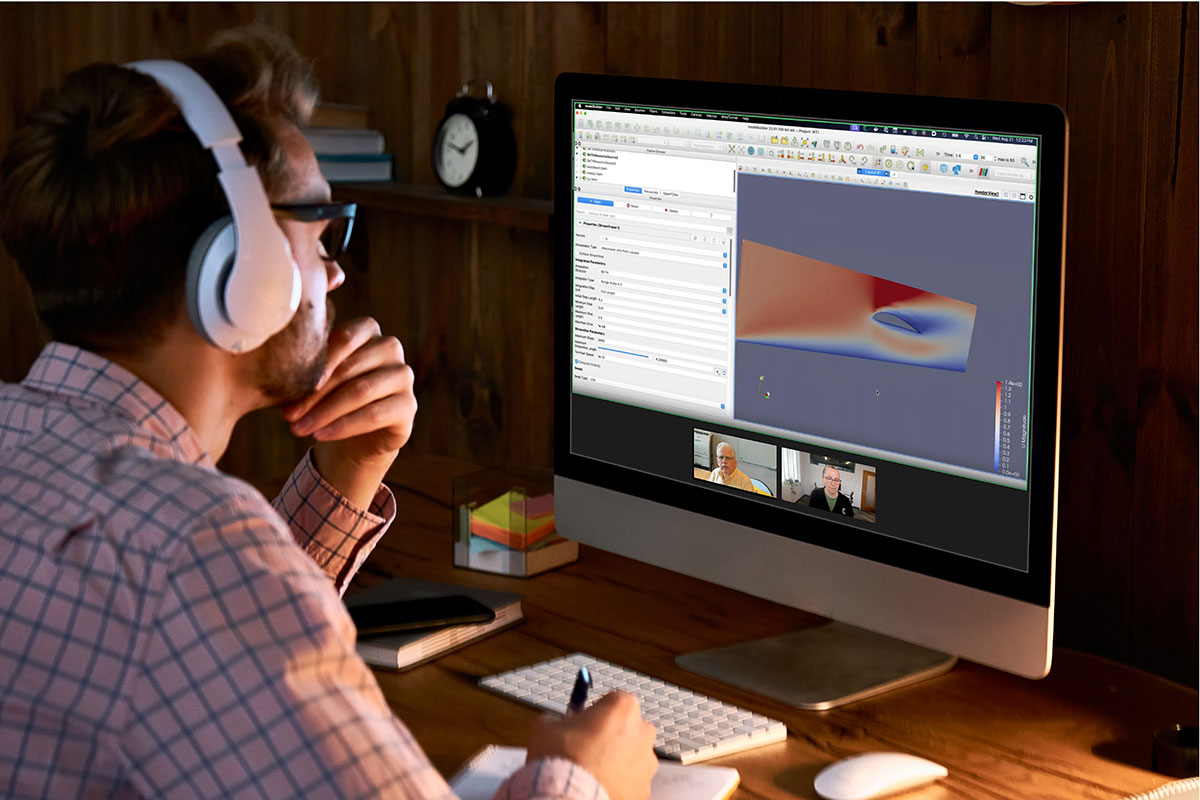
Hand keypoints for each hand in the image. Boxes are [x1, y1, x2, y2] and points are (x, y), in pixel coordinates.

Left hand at [282, 317, 416, 506]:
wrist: (356, 432)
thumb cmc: (329, 395)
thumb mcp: (316, 376)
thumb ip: (304, 362)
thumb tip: (269, 363)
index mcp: (369, 330)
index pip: (347, 336)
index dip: (322, 359)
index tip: (293, 381)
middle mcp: (391, 349)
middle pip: (351, 368)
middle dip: (315, 394)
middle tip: (287, 415)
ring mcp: (403, 376)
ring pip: (361, 392)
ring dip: (325, 412)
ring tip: (298, 429)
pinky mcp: (409, 406)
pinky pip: (374, 415)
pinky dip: (344, 426)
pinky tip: (320, 435)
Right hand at [526, 692, 657, 799]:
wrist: (568, 799)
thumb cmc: (562, 760)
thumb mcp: (546, 726)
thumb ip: (558, 719)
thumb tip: (557, 724)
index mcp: (623, 707)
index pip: (612, 700)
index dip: (596, 711)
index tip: (584, 722)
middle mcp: (642, 732)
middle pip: (628, 727)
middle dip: (611, 734)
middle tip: (587, 747)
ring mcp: (647, 763)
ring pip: (632, 755)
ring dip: (617, 759)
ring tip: (592, 771)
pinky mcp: (644, 789)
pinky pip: (632, 780)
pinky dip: (619, 782)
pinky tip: (599, 785)